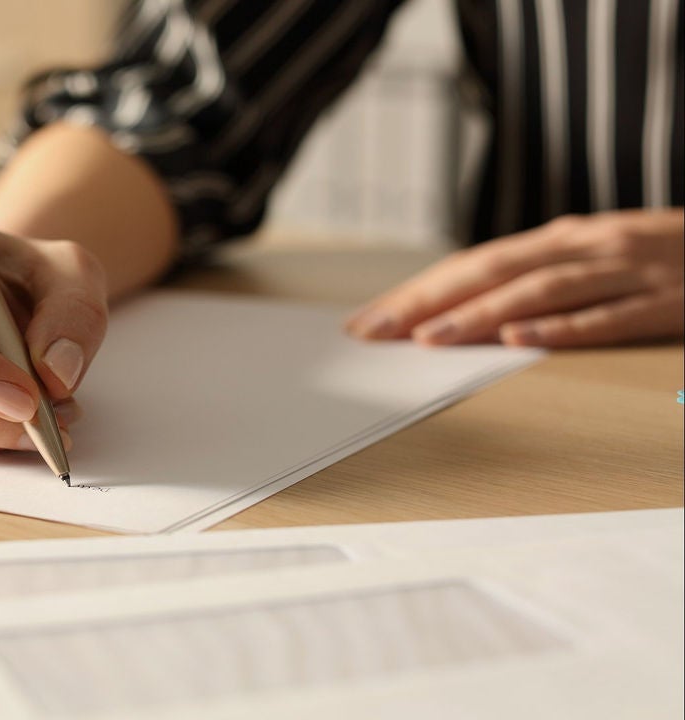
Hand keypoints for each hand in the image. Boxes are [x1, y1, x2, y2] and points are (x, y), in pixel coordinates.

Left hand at [345, 209, 683, 346]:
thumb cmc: (661, 256)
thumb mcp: (593, 257)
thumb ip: (534, 278)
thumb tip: (460, 309)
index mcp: (561, 240)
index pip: (472, 264)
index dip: (416, 291)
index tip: (365, 321)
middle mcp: (586, 248)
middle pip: (492, 272)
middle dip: (426, 302)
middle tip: (375, 331)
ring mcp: (626, 272)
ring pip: (539, 291)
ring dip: (480, 315)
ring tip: (431, 339)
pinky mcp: (666, 301)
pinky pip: (607, 317)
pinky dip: (561, 328)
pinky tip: (519, 341)